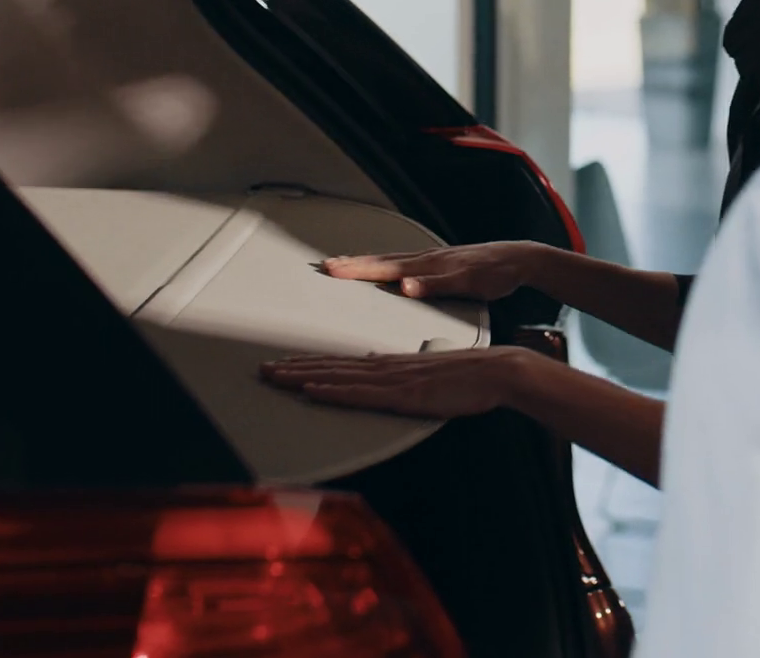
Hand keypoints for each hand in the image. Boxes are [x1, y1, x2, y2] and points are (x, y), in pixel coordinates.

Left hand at [259, 348, 535, 418]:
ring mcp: (393, 380)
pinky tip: (312, 391)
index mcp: (390, 365)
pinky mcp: (403, 394)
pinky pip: (360, 393)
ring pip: (338, 378)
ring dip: (303, 377)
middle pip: (330, 368)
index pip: (340, 365)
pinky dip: (333, 391)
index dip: (308, 365)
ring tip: (274, 377)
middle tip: (261, 370)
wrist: (497, 371)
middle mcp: (386, 368)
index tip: (282, 366)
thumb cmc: (468, 377)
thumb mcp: (426, 375)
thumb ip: (398, 374)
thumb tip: (375, 368)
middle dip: (293, 369)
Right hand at [322, 241, 550, 301]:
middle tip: (324, 266)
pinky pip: (402, 262)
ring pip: (390, 259)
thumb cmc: (496, 273)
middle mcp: (425, 258)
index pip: (383, 267)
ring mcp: (431, 259)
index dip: (356, 269)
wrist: (518, 259)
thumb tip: (404, 287)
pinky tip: (382, 271)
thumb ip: (435, 286)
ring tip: (342, 265)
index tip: (331, 270)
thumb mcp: (468, 283)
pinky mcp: (438, 263)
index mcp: (427, 265)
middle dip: (351, 263)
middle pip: (380, 260)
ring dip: (364, 262)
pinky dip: (384, 265)